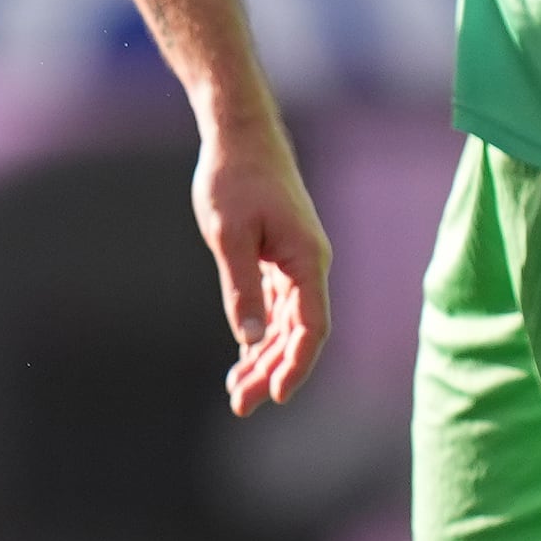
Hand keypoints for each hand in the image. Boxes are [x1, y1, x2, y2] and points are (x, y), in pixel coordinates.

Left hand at [194, 119, 330, 416]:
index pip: (312, 327)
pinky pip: (277, 306)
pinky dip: (261, 332)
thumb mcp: (228, 235)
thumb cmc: (233, 178)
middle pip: (298, 333)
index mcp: (307, 260)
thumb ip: (242, 287)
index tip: (277, 397)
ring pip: (286, 323)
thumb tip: (251, 339)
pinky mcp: (279, 256)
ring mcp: (296, 261)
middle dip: (272, 371)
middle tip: (240, 405)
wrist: (239, 135)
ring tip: (237, 392)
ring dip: (264, 357)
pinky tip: (245, 358)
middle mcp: (309, 264)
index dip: (297, 365)